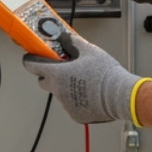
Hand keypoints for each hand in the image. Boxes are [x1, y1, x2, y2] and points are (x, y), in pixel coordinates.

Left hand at [21, 30, 151, 125]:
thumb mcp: (89, 50)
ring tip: (84, 81)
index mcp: (57, 74)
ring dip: (65, 87)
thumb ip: (72, 42)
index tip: (31, 57)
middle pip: (43, 82)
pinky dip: (76, 99)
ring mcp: (66, 105)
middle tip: (61, 69)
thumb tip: (64, 36)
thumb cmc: (105, 73)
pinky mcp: (75, 115)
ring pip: (59, 93)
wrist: (121, 95)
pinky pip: (70, 105)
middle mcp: (58, 91)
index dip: (30, 60)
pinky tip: (89, 93)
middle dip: (48, 75)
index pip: (32, 66)